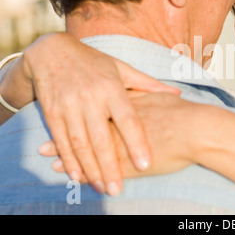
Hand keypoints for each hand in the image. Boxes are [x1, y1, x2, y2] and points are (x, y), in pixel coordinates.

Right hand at [25, 33, 179, 195]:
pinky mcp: (51, 112)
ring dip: (90, 169)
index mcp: (112, 88)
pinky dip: (68, 160)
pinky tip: (76, 175)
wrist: (53, 52)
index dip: (136, 143)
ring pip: (80, 143)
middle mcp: (90, 98)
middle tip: (117, 189)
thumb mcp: (122, 68)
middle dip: (110, 167)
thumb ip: (149, 84)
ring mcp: (69, 105)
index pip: (127, 120)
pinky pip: (61, 140)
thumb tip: (177, 92)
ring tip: (101, 187)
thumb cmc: (94, 62)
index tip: (145, 164)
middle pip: (102, 138)